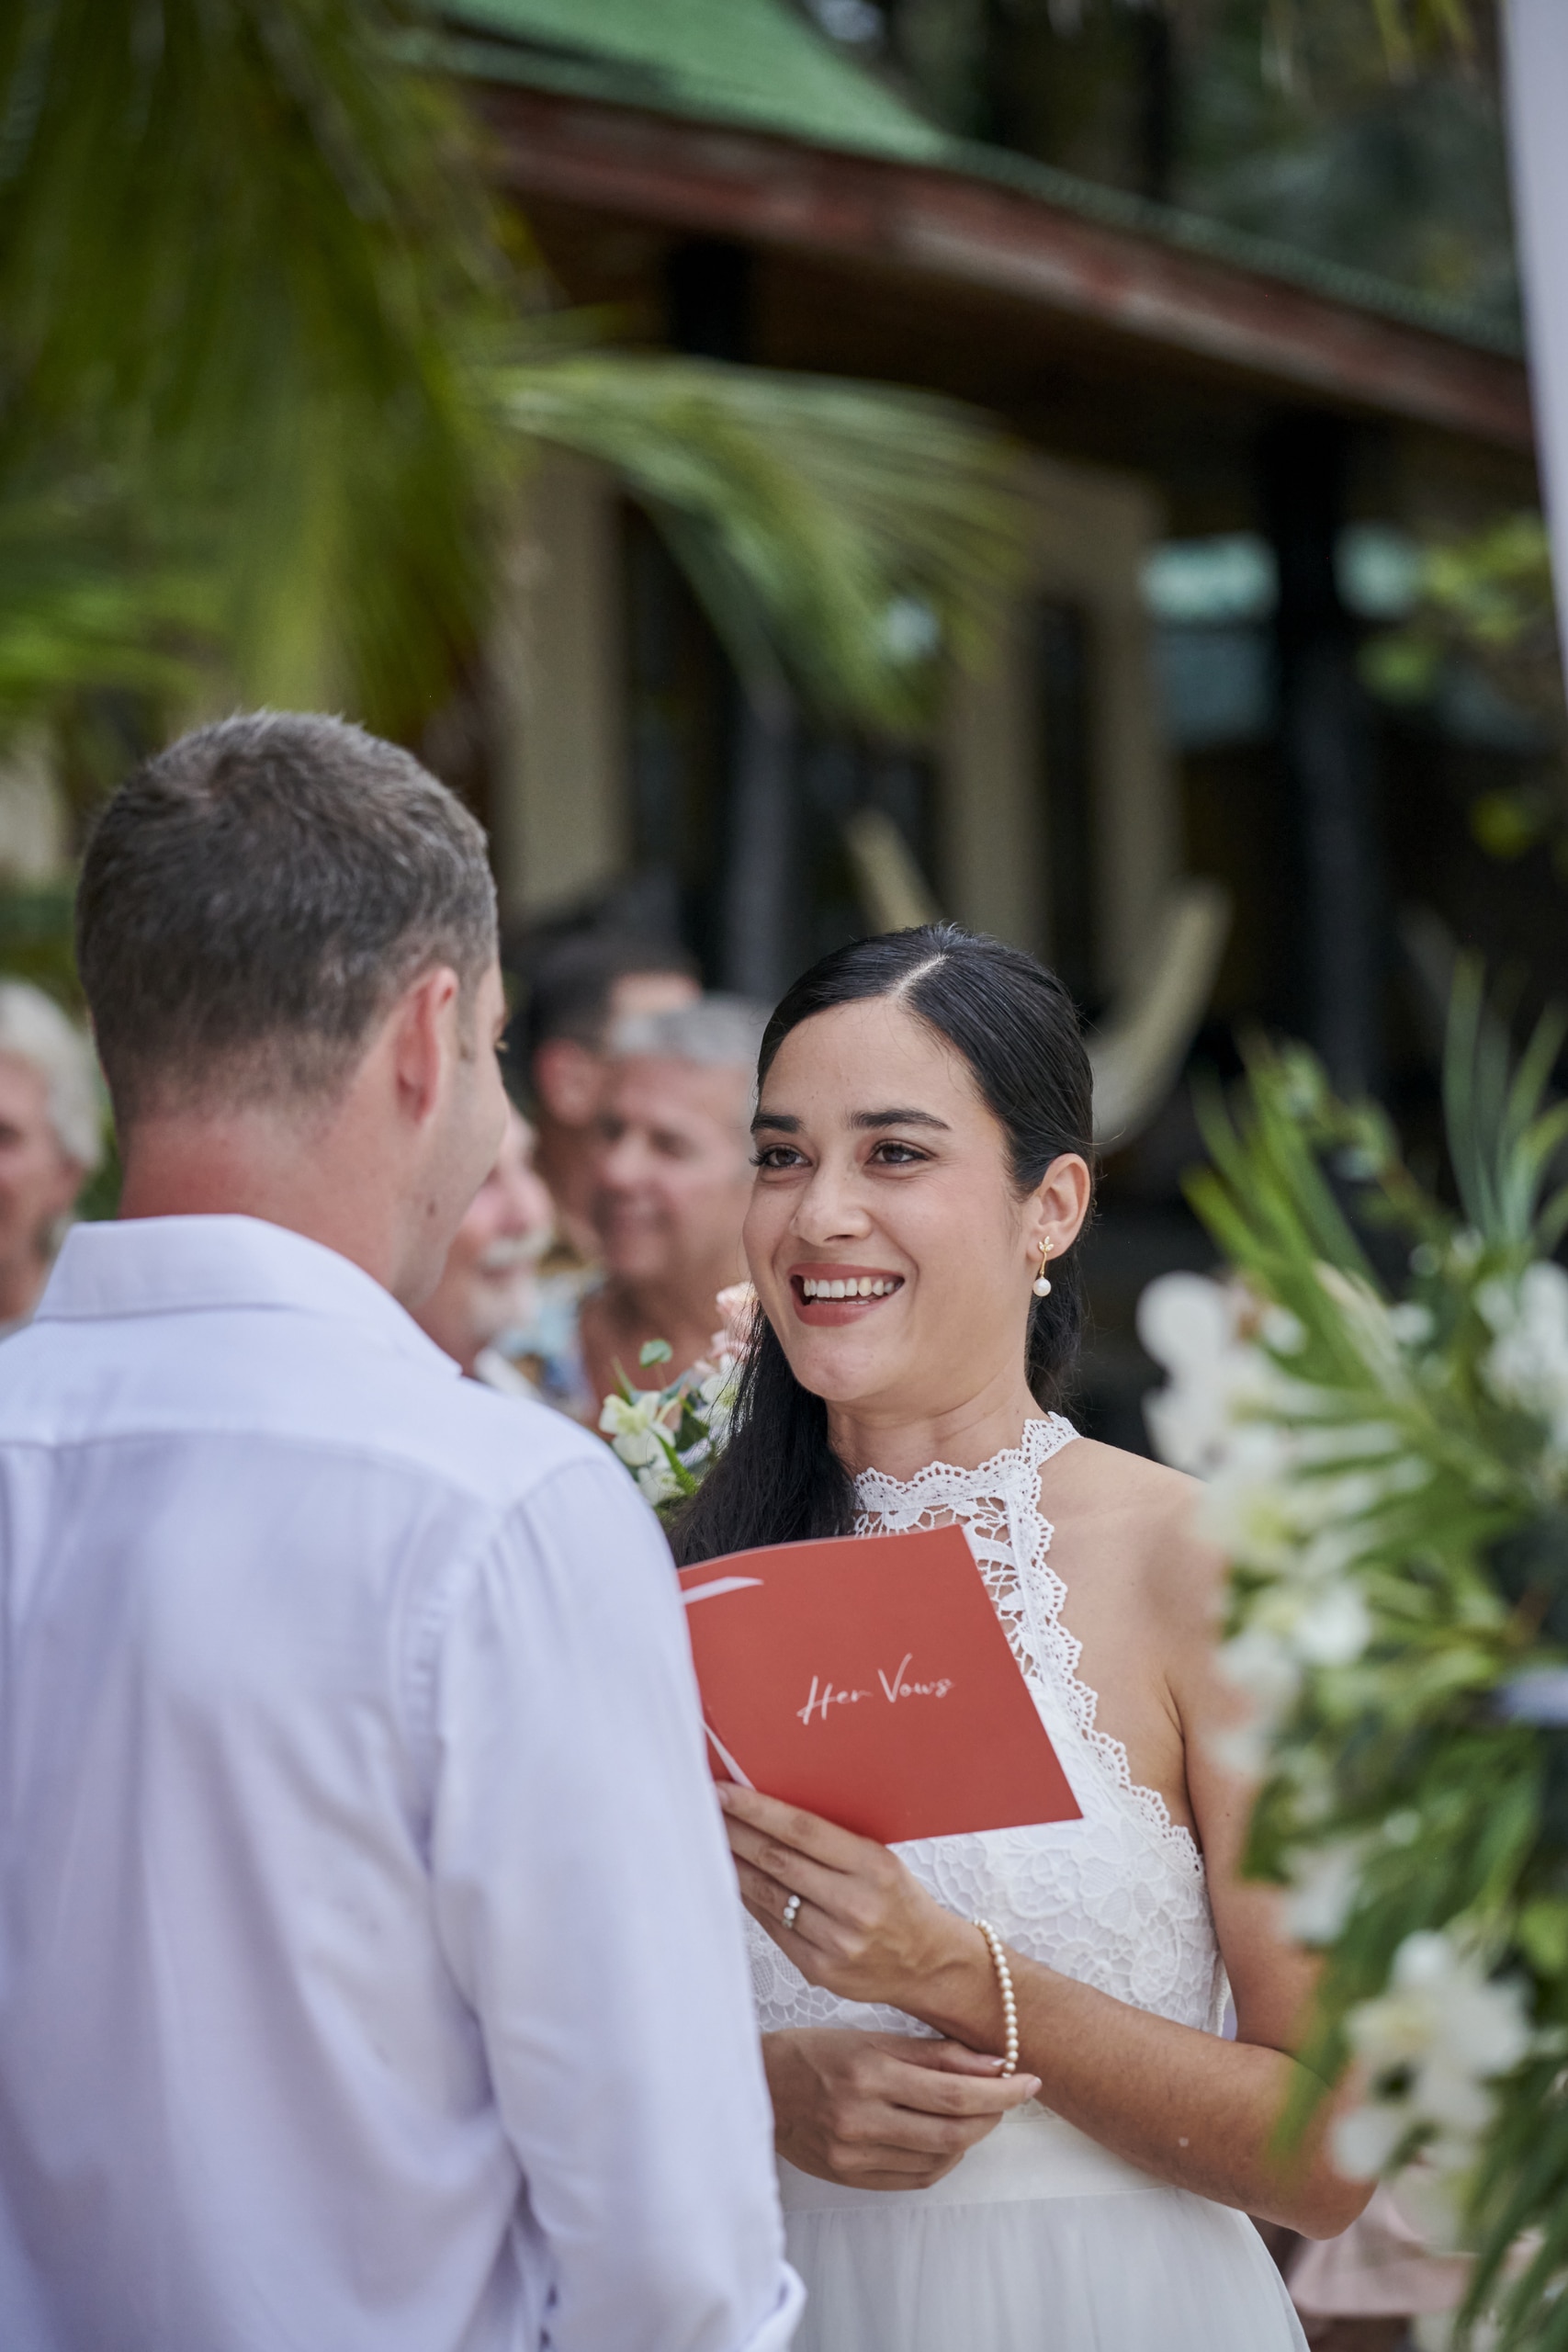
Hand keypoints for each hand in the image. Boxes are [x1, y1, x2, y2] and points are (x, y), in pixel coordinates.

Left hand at [718, 1782, 988, 2024]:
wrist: (927, 1963)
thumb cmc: (899, 1900)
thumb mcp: (880, 1860)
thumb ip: (832, 1842)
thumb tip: (768, 1813)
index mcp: (873, 1866)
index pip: (802, 1830)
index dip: (757, 1809)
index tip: (723, 1792)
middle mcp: (855, 1905)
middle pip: (777, 1861)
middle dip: (734, 1832)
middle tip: (703, 1809)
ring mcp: (836, 1942)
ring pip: (767, 1894)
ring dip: (733, 1864)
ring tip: (710, 1840)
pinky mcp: (819, 1969)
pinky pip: (772, 1926)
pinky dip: (749, 1899)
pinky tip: (734, 1879)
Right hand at [764, 2029, 1041, 2191]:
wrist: (760, 2089)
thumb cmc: (816, 2054)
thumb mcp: (872, 2038)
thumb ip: (933, 2053)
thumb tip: (992, 2062)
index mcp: (870, 2073)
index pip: (955, 2092)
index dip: (1001, 2091)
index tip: (1028, 2080)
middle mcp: (863, 2118)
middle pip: (953, 2129)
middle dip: (994, 2114)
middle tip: (1011, 2097)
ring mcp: (856, 2155)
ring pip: (939, 2156)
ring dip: (970, 2136)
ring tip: (977, 2113)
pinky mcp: (851, 2178)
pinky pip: (916, 2177)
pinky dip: (942, 2159)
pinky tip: (945, 2138)